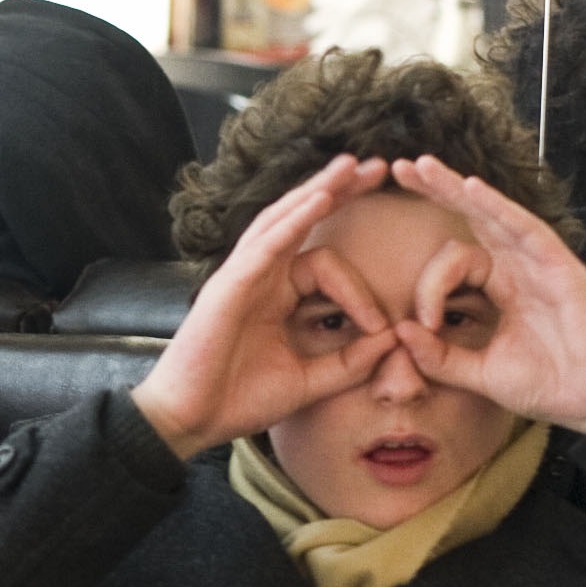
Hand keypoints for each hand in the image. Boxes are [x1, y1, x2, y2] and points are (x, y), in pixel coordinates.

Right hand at [131, 155, 402, 457]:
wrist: (191, 420)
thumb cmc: (240, 401)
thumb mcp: (309, 381)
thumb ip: (351, 362)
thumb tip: (395, 338)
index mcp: (277, 295)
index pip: (327, 268)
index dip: (361, 293)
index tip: (383, 326)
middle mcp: (260, 276)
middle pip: (302, 220)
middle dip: (340, 192)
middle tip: (379, 167)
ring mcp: (242, 276)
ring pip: (283, 220)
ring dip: (317, 190)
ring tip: (350, 166)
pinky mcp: (229, 284)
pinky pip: (266, 244)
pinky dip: (293, 220)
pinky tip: (319, 199)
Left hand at [389, 155, 585, 431]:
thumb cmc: (547, 385)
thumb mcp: (479, 374)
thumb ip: (439, 356)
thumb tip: (398, 331)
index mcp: (501, 286)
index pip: (454, 262)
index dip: (429, 287)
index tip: (422, 322)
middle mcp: (518, 266)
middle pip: (472, 217)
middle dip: (437, 191)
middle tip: (401, 169)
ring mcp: (539, 262)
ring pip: (494, 213)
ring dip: (457, 188)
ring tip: (423, 167)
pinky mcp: (560, 266)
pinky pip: (526, 229)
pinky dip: (499, 208)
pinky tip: (471, 187)